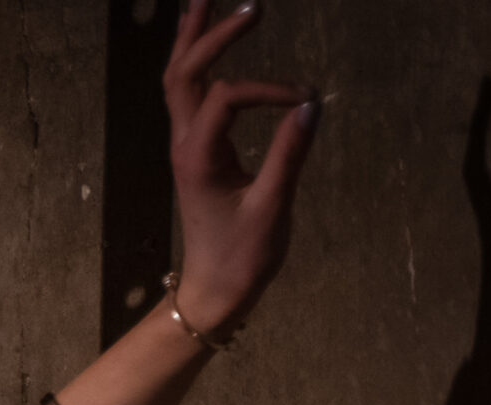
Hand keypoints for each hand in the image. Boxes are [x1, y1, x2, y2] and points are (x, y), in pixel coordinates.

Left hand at [164, 0, 322, 333]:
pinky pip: (188, 96)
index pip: (229, 96)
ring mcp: (186, 146)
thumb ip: (290, 155)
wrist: (215, 289)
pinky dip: (195, 63)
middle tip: (252, 7)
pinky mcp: (196, 150)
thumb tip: (310, 105)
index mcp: (199, 157)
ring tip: (204, 0)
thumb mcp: (272, 207)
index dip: (269, 90)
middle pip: (185, 74)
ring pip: (179, 81)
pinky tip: (204, 39)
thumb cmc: (242, 256)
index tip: (306, 102)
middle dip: (211, 35)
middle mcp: (185, 145)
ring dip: (192, 40)